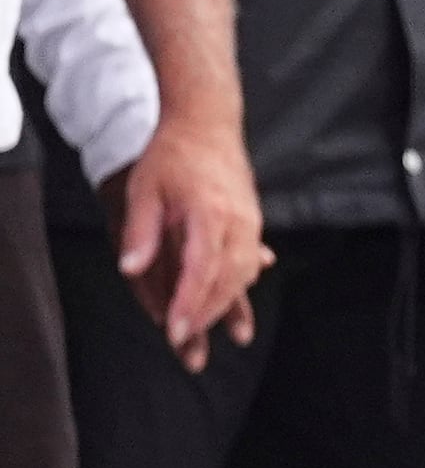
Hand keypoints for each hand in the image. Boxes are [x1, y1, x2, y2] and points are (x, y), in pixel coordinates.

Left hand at [95, 109, 264, 370]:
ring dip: (228, 305)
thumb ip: (141, 231)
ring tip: (218, 332)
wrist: (208, 122)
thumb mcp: (144, 188)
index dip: (189, 305)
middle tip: (186, 345)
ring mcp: (250, 223)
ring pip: (243, 275)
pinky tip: (235, 301)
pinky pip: (249, 262)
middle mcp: (237, 222)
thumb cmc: (172, 154)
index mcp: (209, 214)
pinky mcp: (252, 222)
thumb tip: (130, 269)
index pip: (202, 270)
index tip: (174, 332)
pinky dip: (239, 285)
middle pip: (228, 281)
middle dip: (207, 315)